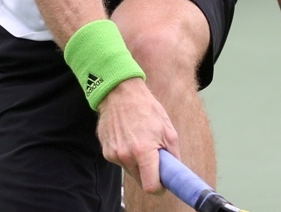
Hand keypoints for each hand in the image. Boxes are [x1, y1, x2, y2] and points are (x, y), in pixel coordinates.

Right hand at [97, 77, 179, 193]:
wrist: (120, 92)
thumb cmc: (146, 107)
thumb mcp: (167, 128)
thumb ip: (173, 154)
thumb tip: (175, 171)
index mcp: (143, 151)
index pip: (151, 186)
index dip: (159, 187)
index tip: (163, 182)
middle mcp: (126, 155)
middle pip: (140, 180)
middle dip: (149, 172)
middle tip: (154, 156)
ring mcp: (114, 154)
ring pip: (130, 170)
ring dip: (137, 162)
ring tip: (139, 140)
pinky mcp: (105, 151)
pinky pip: (120, 161)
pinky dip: (126, 154)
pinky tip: (128, 137)